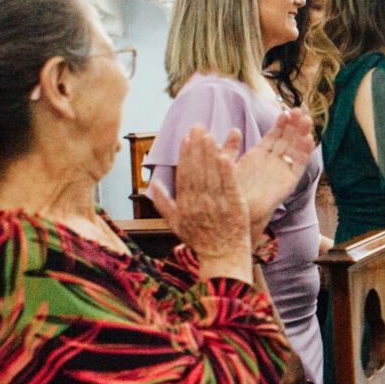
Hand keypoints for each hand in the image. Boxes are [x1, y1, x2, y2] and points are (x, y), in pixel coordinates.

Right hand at [147, 126, 250, 265]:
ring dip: (210, 153)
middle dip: (196, 147)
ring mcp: (216, 205)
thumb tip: (150, 184)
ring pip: (211, 175)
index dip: (184, 155)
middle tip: (198, 127)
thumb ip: (162, 202)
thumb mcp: (175, 223)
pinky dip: (226, 170)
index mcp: (184, 205)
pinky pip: (228, 185)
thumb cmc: (199, 239)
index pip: (183, 175)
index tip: (186, 137)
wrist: (222, 256)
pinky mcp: (234, 207)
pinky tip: (225, 155)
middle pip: (196, 170)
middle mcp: (198, 203)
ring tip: (210, 134)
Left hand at [232, 109, 316, 232]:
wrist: (235, 214)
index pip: (274, 136)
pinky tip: (309, 139)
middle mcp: (273, 162)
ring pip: (296, 149)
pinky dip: (305, 152)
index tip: (284, 109)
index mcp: (259, 157)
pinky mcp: (289, 182)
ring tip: (306, 119)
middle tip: (298, 109)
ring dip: (302, 134)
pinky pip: (300, 165)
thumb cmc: (229, 192)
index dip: (281, 123)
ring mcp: (282, 171)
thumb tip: (234, 130)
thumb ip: (230, 148)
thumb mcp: (226, 165)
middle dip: (294, 124)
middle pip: (288, 139)